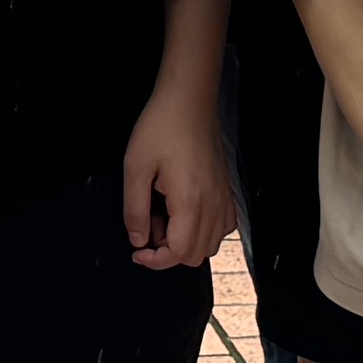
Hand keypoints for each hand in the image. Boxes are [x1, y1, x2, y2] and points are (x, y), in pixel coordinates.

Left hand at [118, 83, 233, 271]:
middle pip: (196, 255)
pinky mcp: (227, 190)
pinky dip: (204, 230)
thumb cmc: (161, 128)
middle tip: (149, 224)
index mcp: (190, 202)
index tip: (138, 252)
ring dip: (186, 241)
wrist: (188, 101)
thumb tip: (138, 240)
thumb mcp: (136, 168)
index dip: (155, 261)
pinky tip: (186, 212)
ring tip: (165, 216)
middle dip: (168, 251)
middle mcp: (213, 205)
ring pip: (211, 244)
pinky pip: (223, 226)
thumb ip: (135, 210)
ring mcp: (223, 198)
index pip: (179, 253)